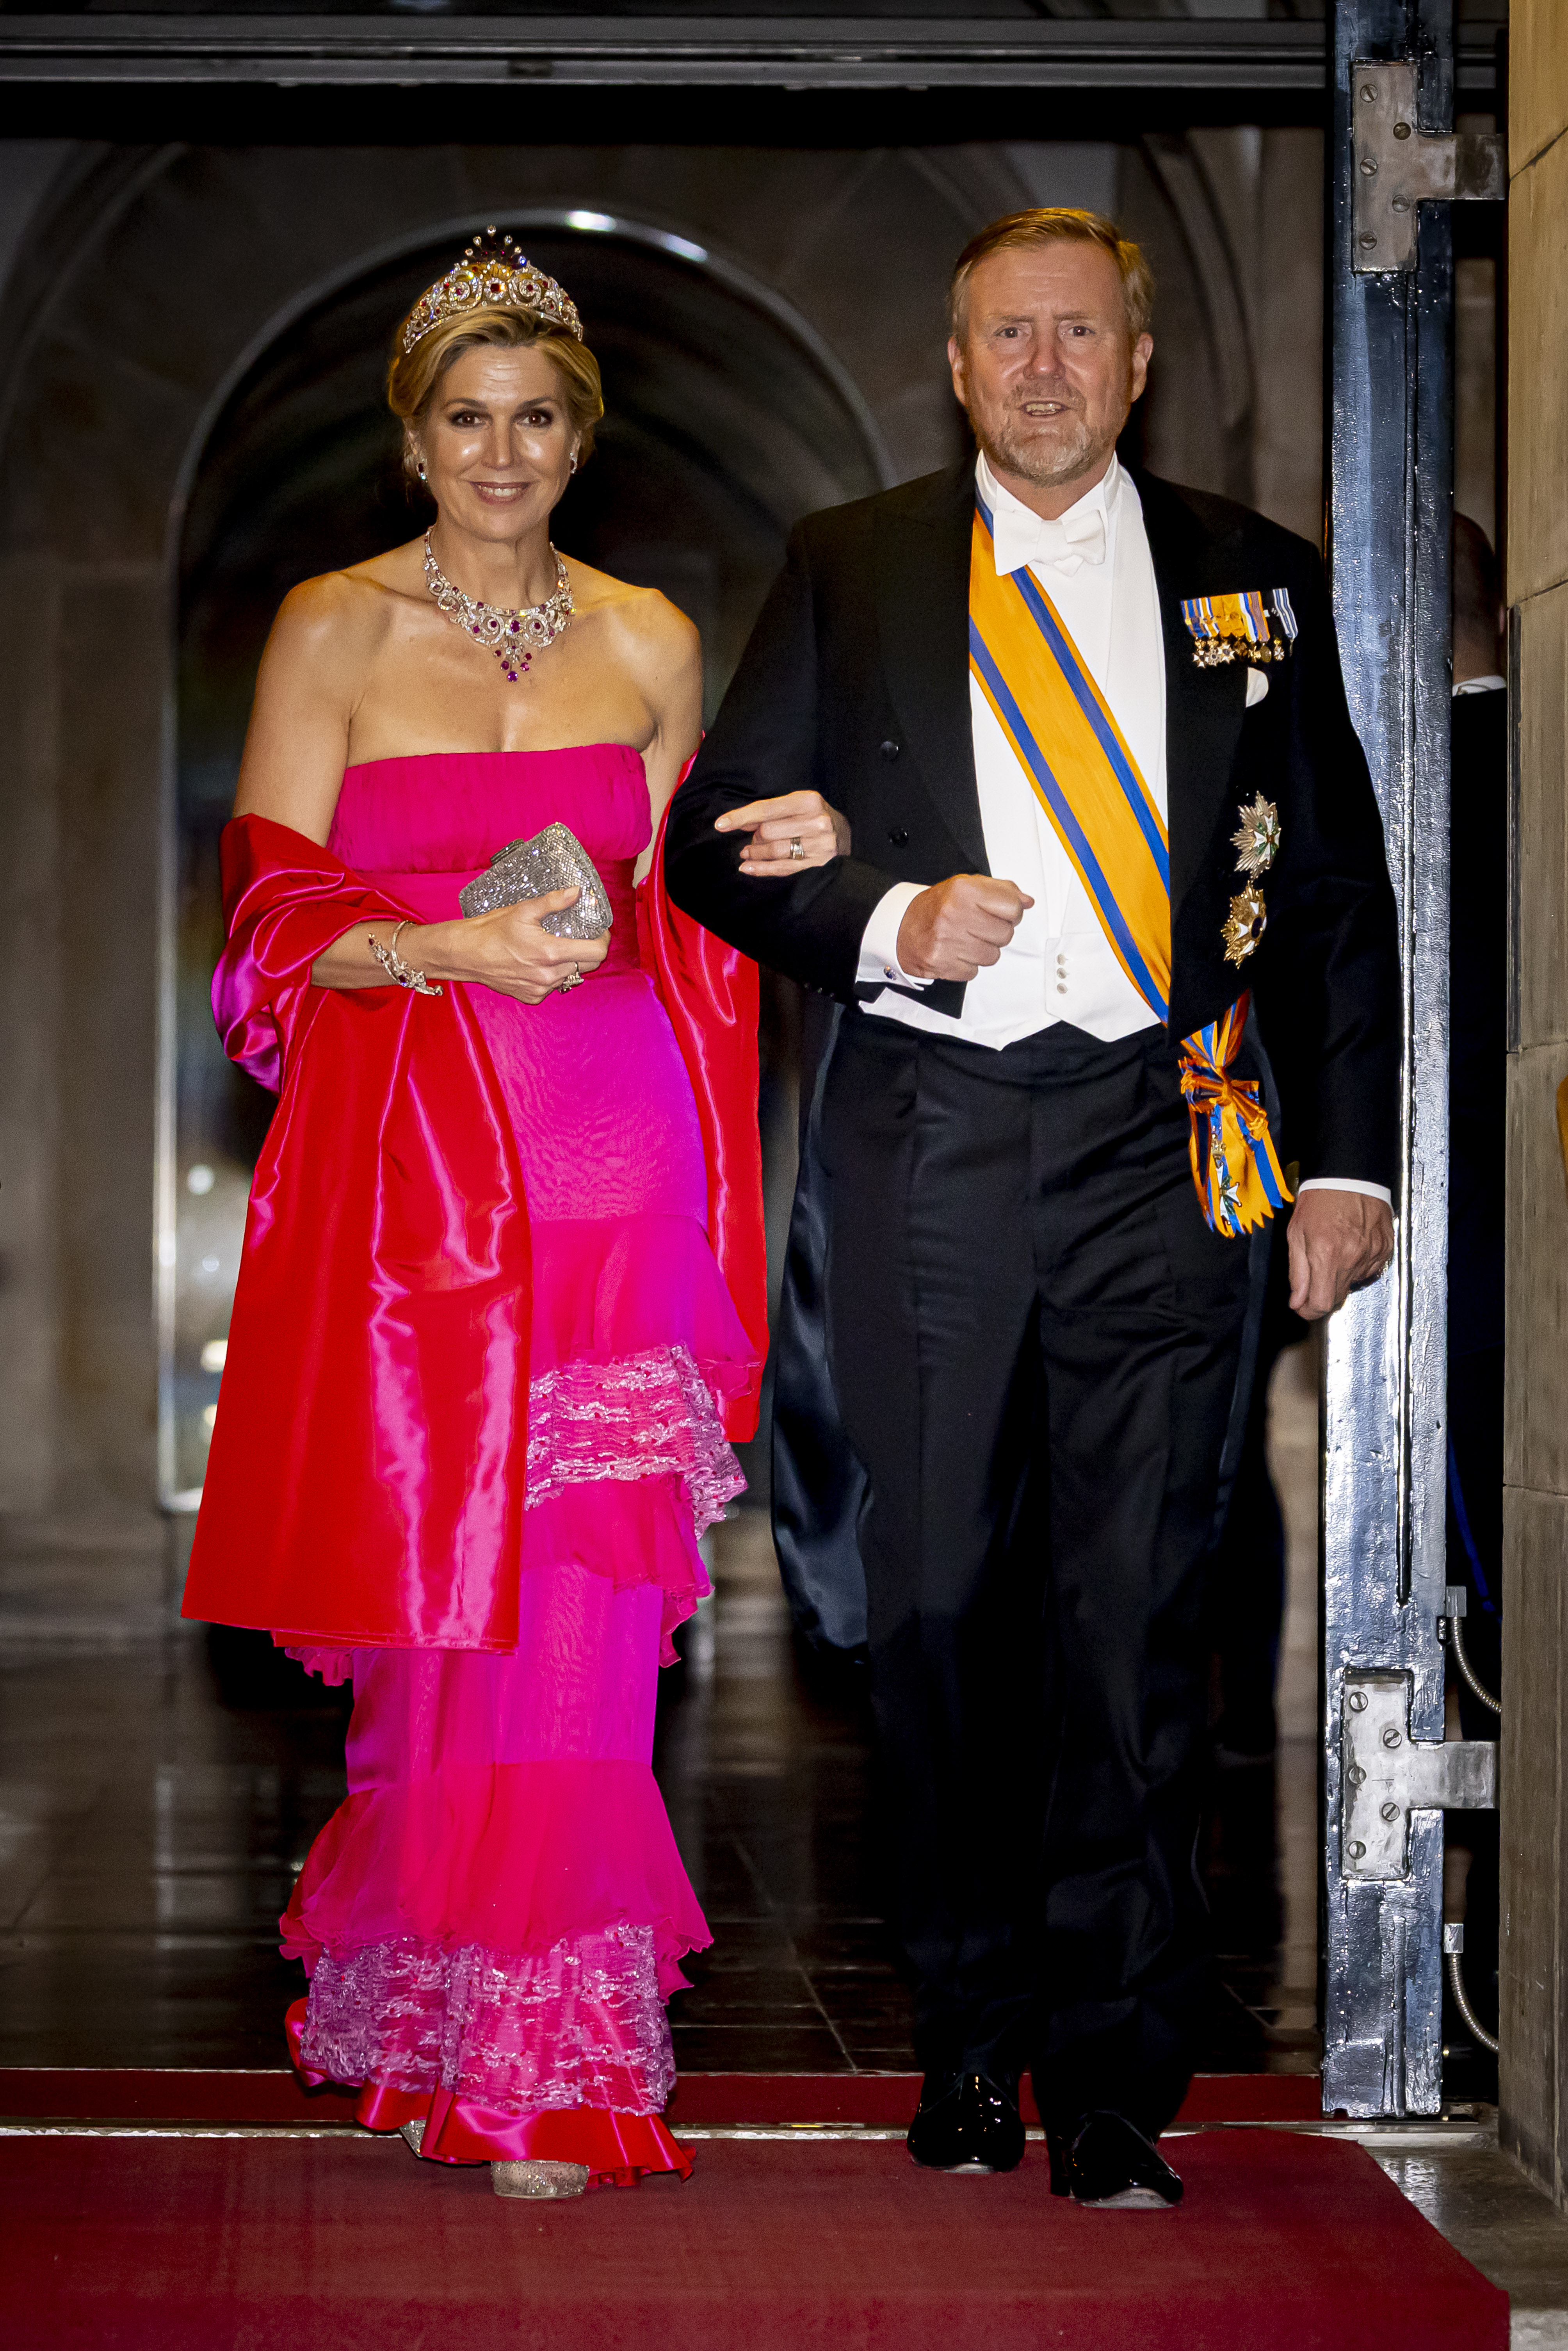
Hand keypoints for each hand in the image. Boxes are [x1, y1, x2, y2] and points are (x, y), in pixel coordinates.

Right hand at [449, 887, 609, 1004]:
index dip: (602, 940)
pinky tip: (536, 963)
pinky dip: (550, 975)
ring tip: (552, 948)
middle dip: (587, 951)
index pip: (596, 953)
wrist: (465, 954)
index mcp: (550, 953)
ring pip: (570, 977)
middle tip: (577, 937)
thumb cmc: (490, 931)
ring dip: (568, 963)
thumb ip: (554, 902)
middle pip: (587, 966)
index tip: (598, 931)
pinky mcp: (531, 997)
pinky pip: (552, 987)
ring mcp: (540, 989)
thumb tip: (576, 892)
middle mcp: (548, 976)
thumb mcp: (523, 910)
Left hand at [715, 790, 849, 873]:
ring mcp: (819, 846)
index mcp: (809, 801)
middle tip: (751, 841)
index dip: (741, 817)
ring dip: (755, 854)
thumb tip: (739, 822)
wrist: (847, 836)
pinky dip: (762, 869)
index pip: (766, 809)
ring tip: (747, 854)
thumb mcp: (798, 805)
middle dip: (754, 837)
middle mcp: (817, 822)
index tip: (721, 824)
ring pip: (774, 851)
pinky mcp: (818, 865)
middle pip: (768, 832)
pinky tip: (747, 868)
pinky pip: (783, 868)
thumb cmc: (815, 817)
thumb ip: (771, 812)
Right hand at [895, 874, 1033, 981]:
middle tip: (978, 927)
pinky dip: (967, 965)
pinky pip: (973, 972)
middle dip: (996, 933)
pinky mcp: (940, 964)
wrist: (898, 926)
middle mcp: (955, 914)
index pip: (1013, 907)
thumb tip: (1027, 902)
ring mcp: (947, 941)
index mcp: (964, 891)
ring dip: (982, 950)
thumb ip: (1001, 891)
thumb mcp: (967, 887)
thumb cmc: (936, 907)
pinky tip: (954, 952)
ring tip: (965, 939)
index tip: (999, 912)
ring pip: (992, 956)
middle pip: (1005, 935)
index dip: (1011, 912)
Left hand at [1286, 1189, 1394, 1319]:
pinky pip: (1369, 1270)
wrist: (1350, 1176)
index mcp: (1327, 1254)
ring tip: (1333, 1250)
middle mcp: (1352, 1257)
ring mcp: (1372, 1254)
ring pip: (1353, 1283)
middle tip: (1314, 1273)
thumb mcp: (1296, 1234)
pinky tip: (1350, 1245)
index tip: (1302, 1306)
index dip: (1309, 1310)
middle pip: (1337, 1297)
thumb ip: (1297, 1272)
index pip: (1322, 1303)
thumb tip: (1297, 1301)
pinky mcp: (1385, 1248)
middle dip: (1322, 1293)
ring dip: (1340, 1276)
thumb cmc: (1320, 1200)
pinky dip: (1357, 1265)